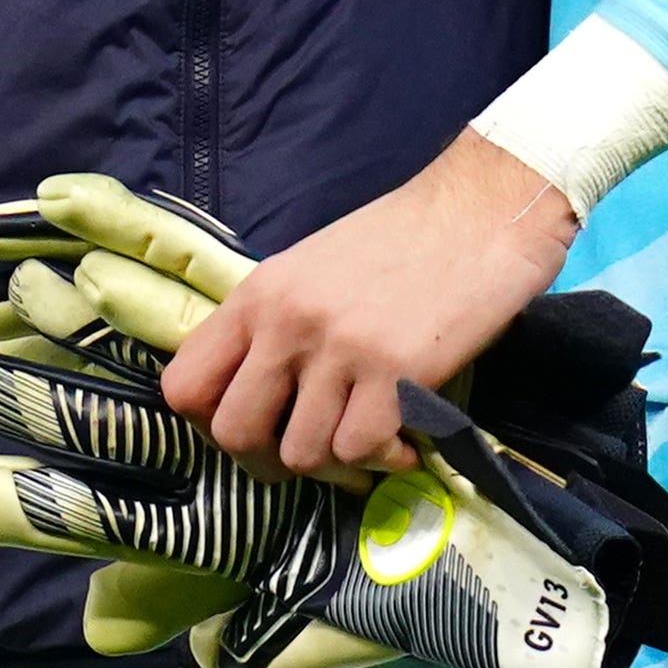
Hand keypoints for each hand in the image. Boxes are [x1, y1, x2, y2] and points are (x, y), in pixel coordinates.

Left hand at [164, 132, 578, 481]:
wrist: (484, 208)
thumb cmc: (403, 237)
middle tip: (310, 446)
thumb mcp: (312, 269)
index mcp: (259, 295)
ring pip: (301, 454)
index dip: (210, 421)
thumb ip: (275, 325)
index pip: (183, 386)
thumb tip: (259, 395)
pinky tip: (404, 436)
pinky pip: (360, 451)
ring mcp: (339, 349)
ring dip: (336, 460)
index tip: (256, 422)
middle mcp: (287, 323)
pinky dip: (382, 457)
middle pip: (234, 433)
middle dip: (268, 457)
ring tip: (367, 434)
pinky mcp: (395, 372)